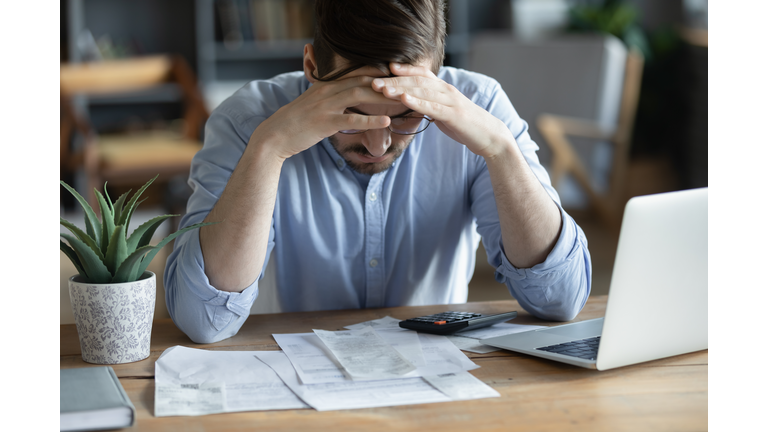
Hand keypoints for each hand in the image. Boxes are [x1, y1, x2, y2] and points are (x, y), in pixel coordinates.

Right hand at [251, 67, 401, 160]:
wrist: (275, 135)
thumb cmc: (296, 122)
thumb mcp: (314, 103)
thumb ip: (330, 96)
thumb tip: (346, 96)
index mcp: (327, 85)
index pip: (357, 74)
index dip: (379, 73)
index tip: (398, 75)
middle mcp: (327, 91)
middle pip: (363, 81)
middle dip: (386, 82)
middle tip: (408, 85)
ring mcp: (326, 106)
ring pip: (360, 96)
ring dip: (383, 97)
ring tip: (403, 99)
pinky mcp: (325, 123)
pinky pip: (351, 120)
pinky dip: (370, 120)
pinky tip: (386, 121)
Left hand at [371, 63, 513, 158]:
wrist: (488, 136)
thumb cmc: (464, 125)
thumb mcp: (444, 113)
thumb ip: (429, 106)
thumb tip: (413, 104)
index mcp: (443, 89)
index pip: (421, 74)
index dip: (403, 70)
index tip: (384, 68)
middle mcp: (446, 90)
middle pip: (416, 81)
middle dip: (393, 80)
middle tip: (372, 81)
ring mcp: (450, 101)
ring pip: (421, 90)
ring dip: (400, 88)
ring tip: (382, 89)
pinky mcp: (453, 114)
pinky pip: (432, 106)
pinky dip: (416, 101)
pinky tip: (403, 99)